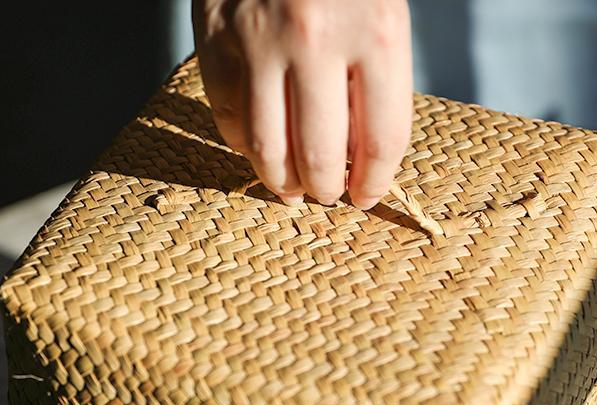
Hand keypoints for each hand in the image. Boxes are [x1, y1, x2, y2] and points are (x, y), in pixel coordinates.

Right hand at [192, 0, 412, 208]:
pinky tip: (260, 147)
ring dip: (281, 183)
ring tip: (291, 190)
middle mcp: (313, 39)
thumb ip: (376, 81)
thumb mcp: (379, 11)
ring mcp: (257, 40)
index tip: (366, 195)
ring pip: (265, 149)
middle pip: (319, 157)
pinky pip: (227, 118)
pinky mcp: (215, 39)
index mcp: (374, 32)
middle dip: (326, 191)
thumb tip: (359, 159)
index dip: (375, 181)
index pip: (381, 139)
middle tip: (326, 195)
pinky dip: (244, 144)